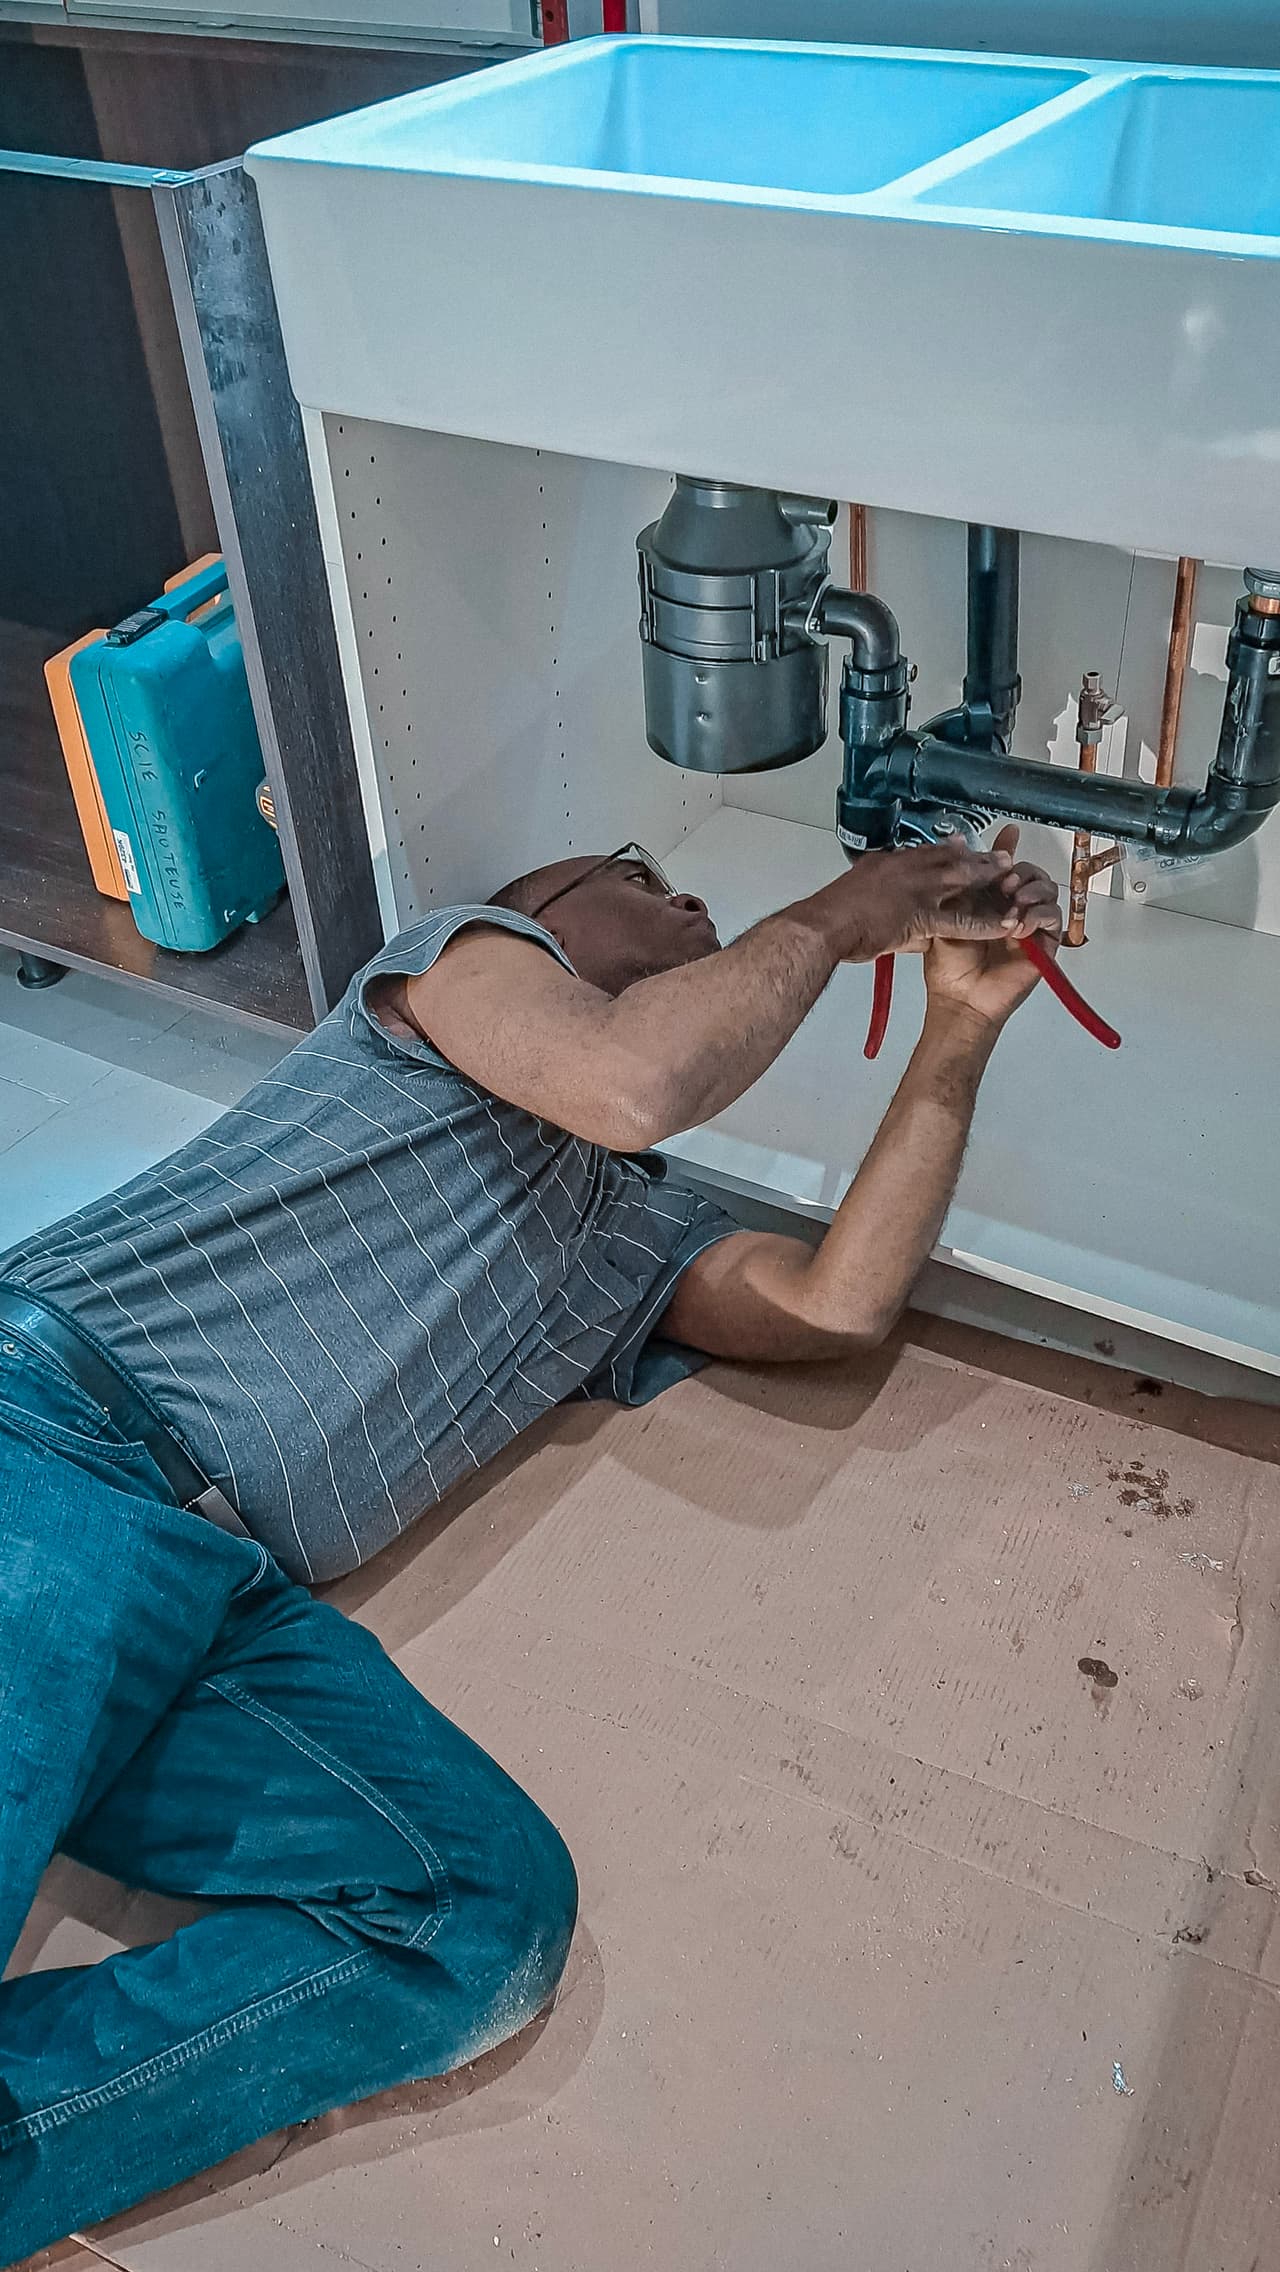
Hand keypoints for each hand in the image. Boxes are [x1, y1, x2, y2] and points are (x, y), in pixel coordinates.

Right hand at [802, 838, 1020, 963]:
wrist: (823, 928)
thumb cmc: (830, 916)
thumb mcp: (854, 895)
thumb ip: (878, 899)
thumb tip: (889, 907)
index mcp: (887, 863)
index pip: (924, 852)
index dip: (947, 850)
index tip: (962, 846)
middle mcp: (905, 870)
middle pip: (949, 859)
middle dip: (976, 857)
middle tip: (1000, 856)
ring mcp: (915, 891)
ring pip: (961, 882)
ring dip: (987, 879)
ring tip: (1011, 879)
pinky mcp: (921, 916)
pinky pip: (961, 920)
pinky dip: (984, 922)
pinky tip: (1004, 924)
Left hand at [922, 827, 1062, 1032]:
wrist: (959, 996)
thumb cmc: (949, 963)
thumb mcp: (950, 914)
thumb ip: (962, 883)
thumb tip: (963, 846)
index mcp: (990, 899)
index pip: (1006, 867)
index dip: (1009, 849)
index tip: (1010, 832)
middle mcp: (1012, 908)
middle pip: (1031, 874)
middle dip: (1021, 872)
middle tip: (1006, 883)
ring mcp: (1030, 925)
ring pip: (1047, 891)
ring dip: (1032, 890)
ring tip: (1014, 902)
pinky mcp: (1044, 943)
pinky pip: (1054, 917)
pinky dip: (1039, 915)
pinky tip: (1020, 924)